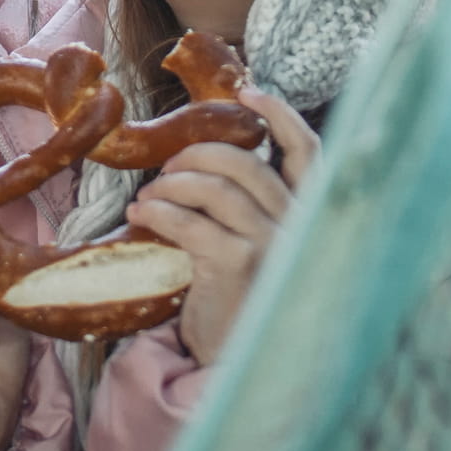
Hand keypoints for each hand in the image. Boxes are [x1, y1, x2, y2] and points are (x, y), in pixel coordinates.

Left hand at [128, 89, 319, 364]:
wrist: (237, 358)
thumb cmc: (240, 297)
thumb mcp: (255, 244)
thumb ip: (248, 205)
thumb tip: (203, 157)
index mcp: (304, 214)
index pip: (308, 151)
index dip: (280, 116)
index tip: (248, 92)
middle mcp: (297, 225)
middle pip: (246, 163)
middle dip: (199, 154)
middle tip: (168, 167)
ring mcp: (272, 244)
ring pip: (216, 188)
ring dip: (172, 184)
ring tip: (148, 196)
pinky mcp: (240, 264)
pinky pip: (192, 221)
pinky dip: (160, 211)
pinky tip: (142, 214)